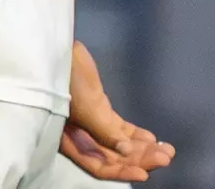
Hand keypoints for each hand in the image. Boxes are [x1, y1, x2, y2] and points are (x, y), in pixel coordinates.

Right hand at [61, 40, 174, 180]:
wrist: (61, 54)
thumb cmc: (68, 84)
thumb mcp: (86, 111)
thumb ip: (105, 133)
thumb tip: (127, 152)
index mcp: (70, 142)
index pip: (98, 166)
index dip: (120, 172)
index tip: (144, 173)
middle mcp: (80, 137)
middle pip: (112, 156)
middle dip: (138, 159)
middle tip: (164, 157)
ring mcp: (91, 123)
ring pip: (119, 143)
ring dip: (142, 148)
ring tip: (166, 149)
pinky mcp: (100, 110)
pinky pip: (120, 129)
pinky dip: (135, 135)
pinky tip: (152, 138)